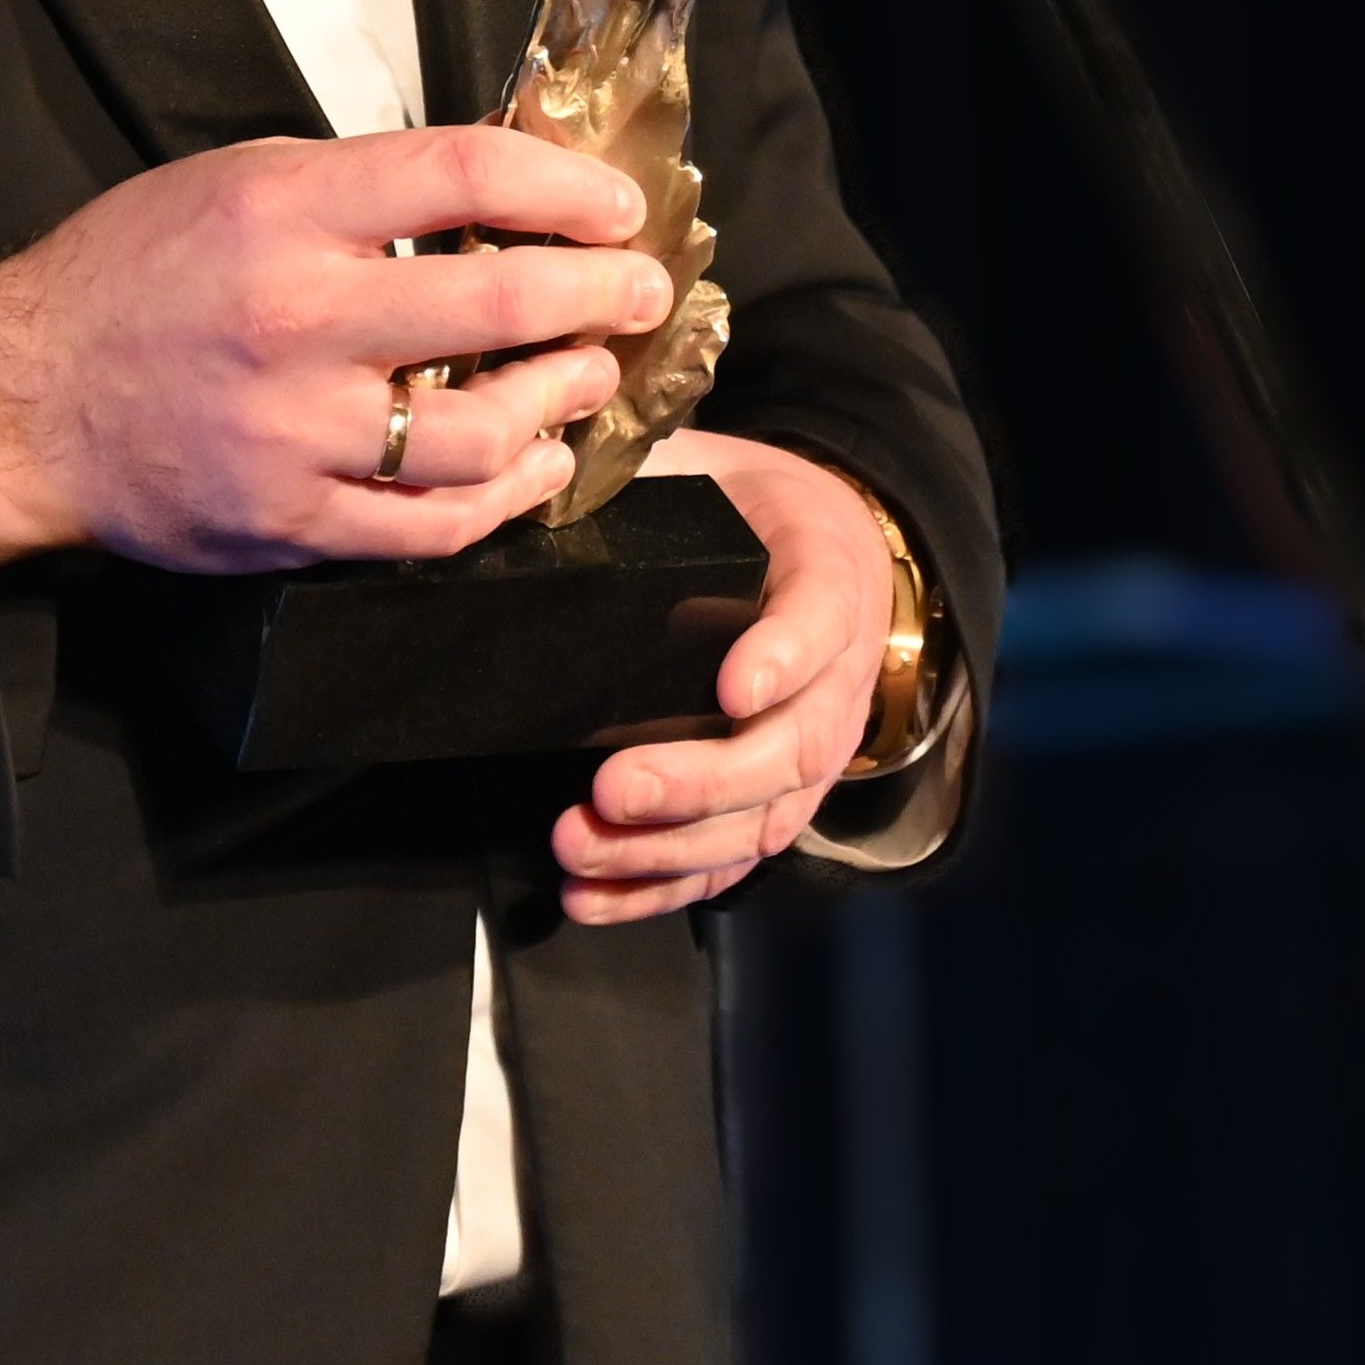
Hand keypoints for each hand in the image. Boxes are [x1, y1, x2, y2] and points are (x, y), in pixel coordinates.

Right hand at [0, 127, 668, 570]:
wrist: (22, 401)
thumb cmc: (130, 279)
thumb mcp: (237, 183)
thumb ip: (360, 188)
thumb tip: (493, 192)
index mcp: (283, 211)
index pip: (462, 174)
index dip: (563, 187)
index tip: (613, 205)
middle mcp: (296, 318)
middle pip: (496, 305)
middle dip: (598, 295)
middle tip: (639, 292)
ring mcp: (295, 430)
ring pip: (478, 433)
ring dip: (559, 403)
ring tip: (587, 379)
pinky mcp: (288, 519)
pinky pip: (427, 526)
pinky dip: (499, 499)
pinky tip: (531, 468)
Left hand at [554, 430, 890, 924]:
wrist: (817, 546)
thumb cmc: (745, 507)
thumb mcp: (708, 468)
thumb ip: (640, 475)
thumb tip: (527, 485)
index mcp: (827, 574)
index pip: (819, 619)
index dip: (781, 658)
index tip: (730, 687)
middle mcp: (836, 677)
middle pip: (792, 747)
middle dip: (701, 780)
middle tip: (615, 787)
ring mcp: (812, 751)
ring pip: (762, 821)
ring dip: (670, 848)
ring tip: (580, 844)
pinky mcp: (776, 802)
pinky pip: (731, 862)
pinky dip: (661, 889)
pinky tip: (592, 896)